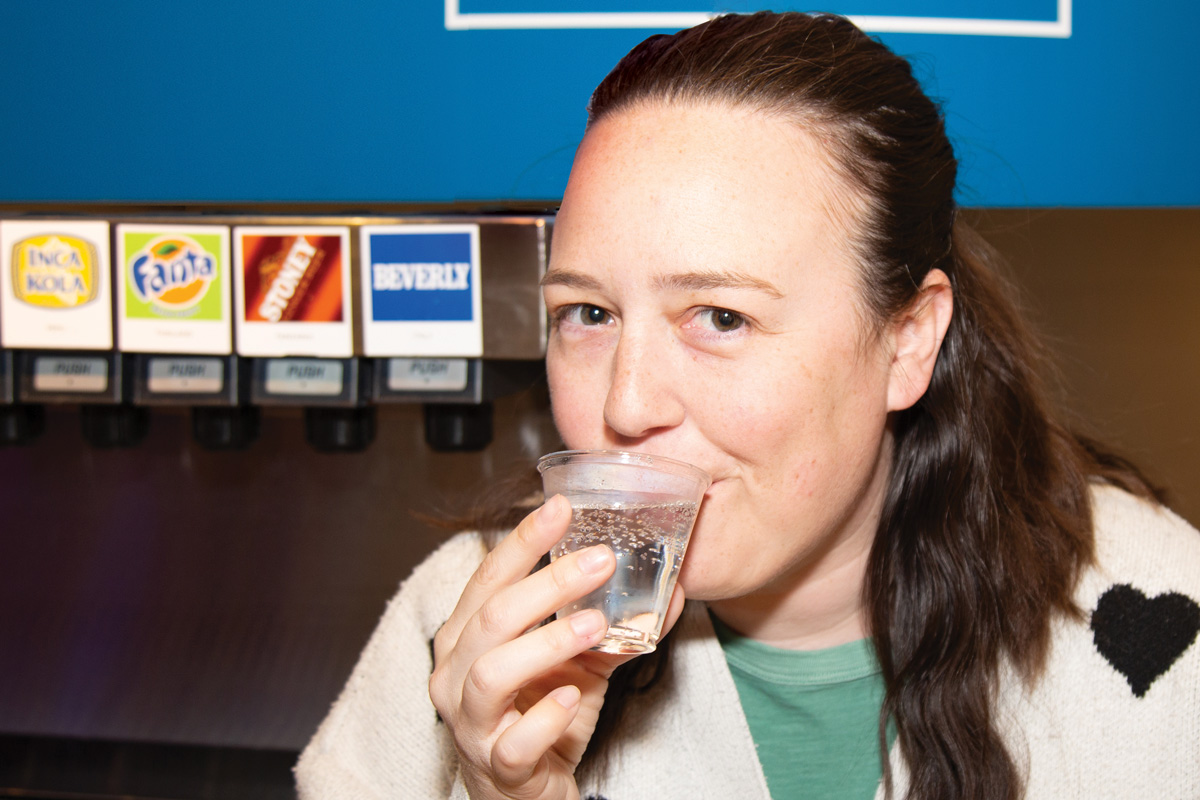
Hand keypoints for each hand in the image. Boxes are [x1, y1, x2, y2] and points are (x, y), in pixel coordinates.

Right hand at [429, 495, 684, 799]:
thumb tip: (669, 591)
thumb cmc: (539, 718)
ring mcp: (471, 723)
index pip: (490, 577)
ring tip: (596, 624)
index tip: (562, 506)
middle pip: (492, 617)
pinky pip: (512, 744)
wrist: (523, 794)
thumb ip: (610, 628)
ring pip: (492, 673)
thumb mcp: (576, 664)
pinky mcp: (496, 768)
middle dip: (547, 583)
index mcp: (467, 637)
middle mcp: (455, 674)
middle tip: (602, 559)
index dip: (524, 540)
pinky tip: (571, 699)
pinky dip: (544, 719)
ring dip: (547, 643)